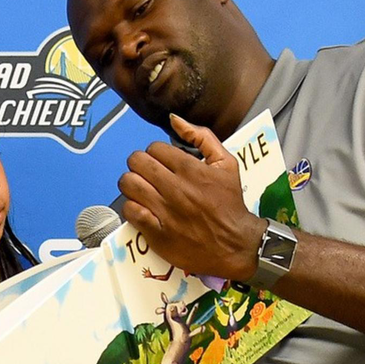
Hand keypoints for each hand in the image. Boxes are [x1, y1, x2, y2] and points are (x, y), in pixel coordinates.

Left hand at [118, 114, 265, 282]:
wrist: (235, 243)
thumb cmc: (230, 204)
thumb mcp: (226, 163)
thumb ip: (202, 137)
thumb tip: (175, 120)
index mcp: (190, 169)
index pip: (154, 148)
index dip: (154, 153)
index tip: (160, 161)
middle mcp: (175, 188)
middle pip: (136, 162)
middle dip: (139, 164)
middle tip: (147, 173)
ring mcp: (164, 211)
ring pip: (129, 184)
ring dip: (131, 183)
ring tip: (141, 188)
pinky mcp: (157, 233)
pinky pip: (130, 211)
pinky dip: (131, 207)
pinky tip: (141, 207)